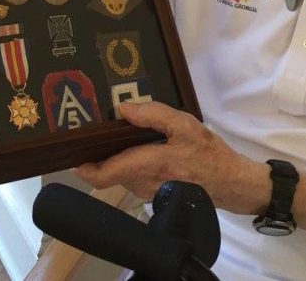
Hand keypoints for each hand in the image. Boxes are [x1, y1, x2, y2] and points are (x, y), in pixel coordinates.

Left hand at [75, 101, 268, 214]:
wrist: (230, 183)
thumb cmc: (208, 153)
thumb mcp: (185, 125)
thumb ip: (154, 115)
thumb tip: (123, 109)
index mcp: (148, 164)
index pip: (105, 175)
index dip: (85, 168)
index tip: (75, 155)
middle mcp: (143, 183)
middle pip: (111, 171)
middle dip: (104, 155)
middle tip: (102, 133)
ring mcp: (148, 192)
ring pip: (122, 175)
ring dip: (120, 159)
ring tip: (125, 137)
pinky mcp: (155, 195)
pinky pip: (135, 179)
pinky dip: (133, 165)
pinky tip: (144, 149)